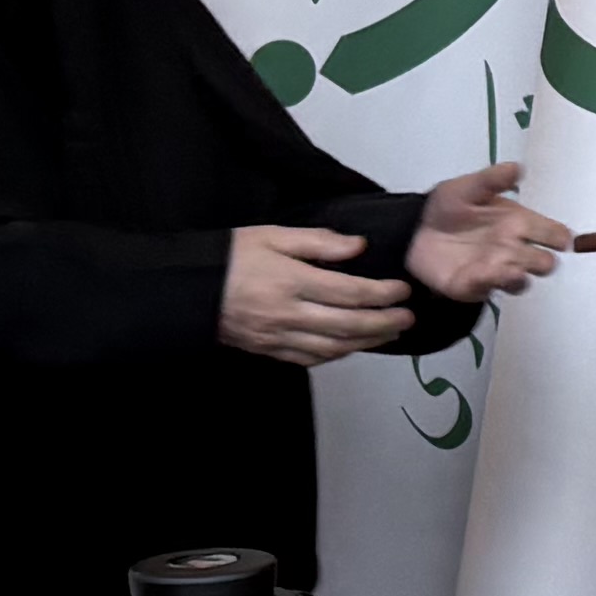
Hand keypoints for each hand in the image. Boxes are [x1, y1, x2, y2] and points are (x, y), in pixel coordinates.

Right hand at [222, 225, 413, 361]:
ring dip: (366, 343)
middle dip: (384, 323)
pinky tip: (352, 346)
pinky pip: (310, 359)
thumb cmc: (230, 256)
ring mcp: (279, 337)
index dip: (382, 294)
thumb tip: (359, 247)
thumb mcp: (272, 235)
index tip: (404, 290)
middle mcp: (289, 314)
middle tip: (408, 318)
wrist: (187, 290)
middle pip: (349, 325)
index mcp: (291, 281)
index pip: (350, 292)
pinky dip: (337, 355)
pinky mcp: (269, 351)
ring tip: (390, 333)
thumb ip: (318, 242)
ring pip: (334, 348)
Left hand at [406, 163, 569, 305]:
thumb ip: (492, 180)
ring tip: (511, 266)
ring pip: (523, 282)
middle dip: (542, 260)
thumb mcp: (468, 187)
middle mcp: (514, 250)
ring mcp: (497, 271)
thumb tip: (518, 167)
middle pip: (545, 262)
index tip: (561, 239)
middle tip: (531, 253)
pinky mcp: (476, 287)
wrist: (414, 230)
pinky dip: (490, 281)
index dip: (560, 237)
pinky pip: (490, 288)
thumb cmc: (448, 207)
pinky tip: (484, 271)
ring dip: (519, 274)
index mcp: (520, 223)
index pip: (552, 233)